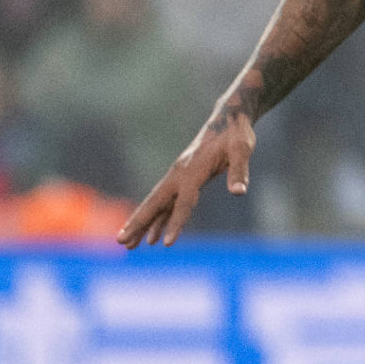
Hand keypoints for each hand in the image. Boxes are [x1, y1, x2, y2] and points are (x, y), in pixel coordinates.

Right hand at [119, 102, 255, 247]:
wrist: (228, 118)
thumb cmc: (237, 134)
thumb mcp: (242, 149)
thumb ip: (239, 170)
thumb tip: (239, 191)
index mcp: (193, 170)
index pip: (184, 202)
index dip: (176, 222)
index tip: (166, 244)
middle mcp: (180, 174)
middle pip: (156, 203)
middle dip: (138, 223)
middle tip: (121, 242)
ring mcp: (178, 177)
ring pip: (156, 205)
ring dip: (142, 224)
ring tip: (128, 245)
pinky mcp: (183, 179)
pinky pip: (167, 203)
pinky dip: (159, 219)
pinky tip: (152, 236)